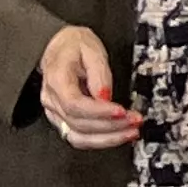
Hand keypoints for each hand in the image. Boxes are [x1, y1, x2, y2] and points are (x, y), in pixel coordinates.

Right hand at [39, 24, 139, 149]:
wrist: (60, 47)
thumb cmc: (75, 46)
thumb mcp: (92, 50)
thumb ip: (99, 74)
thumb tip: (105, 97)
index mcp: (57, 80)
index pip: (74, 104)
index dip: (99, 112)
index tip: (121, 111)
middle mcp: (52, 100)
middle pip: (79, 123)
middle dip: (111, 126)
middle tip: (135, 121)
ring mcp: (55, 112)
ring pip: (77, 135)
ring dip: (107, 138)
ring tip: (131, 132)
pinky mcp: (62, 119)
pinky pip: (78, 136)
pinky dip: (100, 140)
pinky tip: (119, 135)